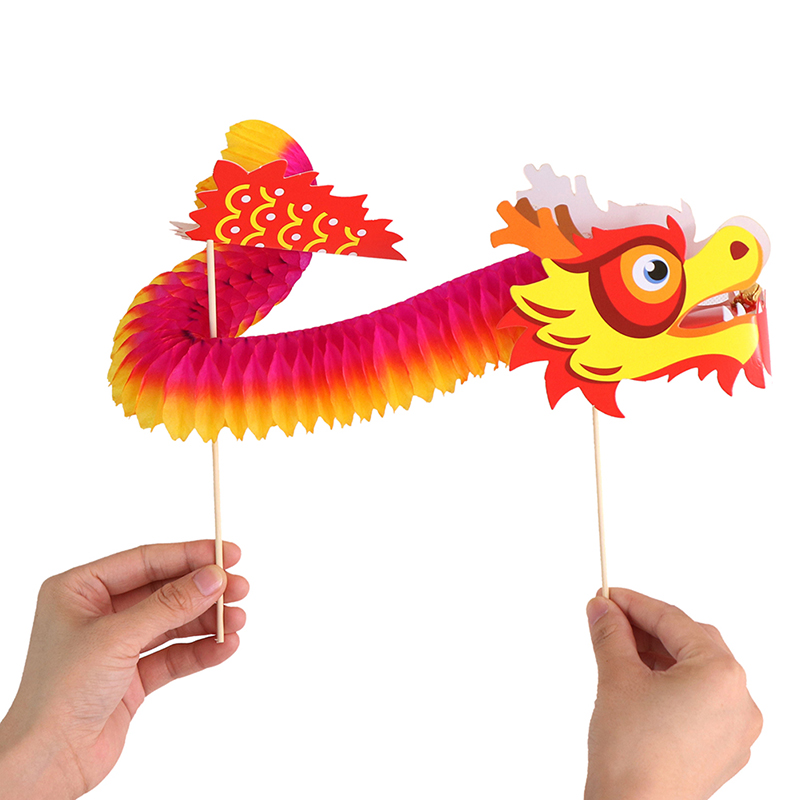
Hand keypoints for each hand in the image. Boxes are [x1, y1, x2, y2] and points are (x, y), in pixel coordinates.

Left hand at [0, 540, 247, 798]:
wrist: (48, 761)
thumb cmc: (59, 694)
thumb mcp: (118, 637)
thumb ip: (169, 604)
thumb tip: (212, 577)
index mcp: (79, 590)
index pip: (145, 560)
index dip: (189, 555)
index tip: (227, 553)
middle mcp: (97, 613)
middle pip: (164, 590)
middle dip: (203, 591)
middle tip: (239, 587)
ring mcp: (116, 645)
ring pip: (172, 622)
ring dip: (207, 621)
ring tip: (237, 620)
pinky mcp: (131, 676)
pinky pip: (173, 654)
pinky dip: (200, 650)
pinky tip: (224, 647)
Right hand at [584, 588, 761, 799]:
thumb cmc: (632, 753)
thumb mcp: (616, 677)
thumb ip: (610, 633)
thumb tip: (601, 608)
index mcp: (721, 675)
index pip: (674, 620)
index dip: (635, 603)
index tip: (607, 596)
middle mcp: (740, 700)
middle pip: (692, 642)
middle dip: (649, 628)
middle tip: (611, 620)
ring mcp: (736, 729)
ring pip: (697, 672)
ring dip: (659, 656)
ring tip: (619, 652)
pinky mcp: (723, 750)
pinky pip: (701, 702)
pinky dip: (671, 685)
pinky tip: (640, 684)